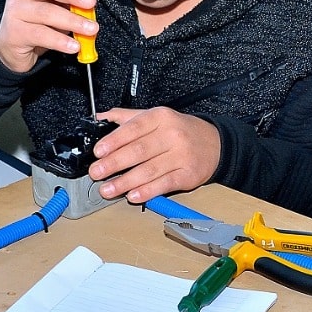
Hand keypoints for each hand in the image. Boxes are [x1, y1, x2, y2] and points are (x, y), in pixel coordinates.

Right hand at [0, 0, 98, 73]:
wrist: (12, 44)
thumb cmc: (39, 21)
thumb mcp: (55, 5)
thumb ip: (70, 0)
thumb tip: (90, 3)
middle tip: (91, 3)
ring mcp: (15, 10)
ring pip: (46, 12)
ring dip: (72, 21)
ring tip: (91, 29)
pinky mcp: (14, 32)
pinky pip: (41, 35)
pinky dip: (60, 41)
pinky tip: (75, 46)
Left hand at [87, 107, 221, 203]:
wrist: (215, 144)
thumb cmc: (181, 130)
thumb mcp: (157, 116)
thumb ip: (128, 117)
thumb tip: (99, 117)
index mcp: (161, 117)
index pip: (133, 128)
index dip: (114, 141)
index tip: (98, 151)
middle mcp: (172, 135)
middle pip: (139, 151)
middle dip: (114, 163)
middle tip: (96, 172)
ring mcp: (181, 156)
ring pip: (149, 170)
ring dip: (125, 182)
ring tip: (108, 189)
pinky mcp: (188, 175)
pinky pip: (165, 184)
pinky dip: (147, 191)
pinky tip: (133, 195)